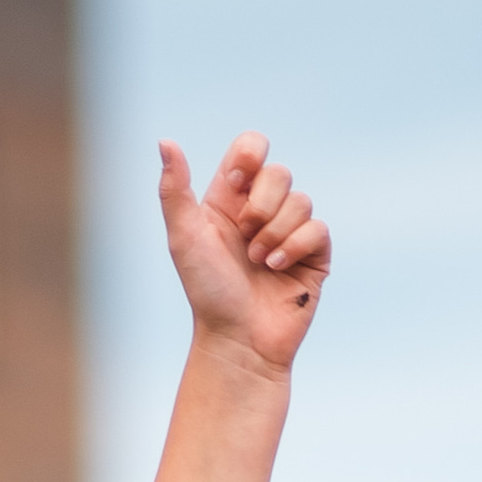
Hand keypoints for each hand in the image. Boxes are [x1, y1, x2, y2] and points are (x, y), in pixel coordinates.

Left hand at [158, 133, 328, 371]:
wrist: (238, 340)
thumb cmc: (207, 292)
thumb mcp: (183, 237)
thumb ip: (174, 189)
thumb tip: (165, 141)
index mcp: (232, 199)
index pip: (252, 148)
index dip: (249, 157)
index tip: (234, 186)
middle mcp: (262, 211)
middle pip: (280, 173)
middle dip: (262, 205)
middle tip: (245, 238)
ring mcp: (290, 233)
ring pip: (300, 200)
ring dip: (275, 233)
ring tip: (258, 263)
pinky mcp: (313, 256)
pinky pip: (317, 228)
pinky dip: (295, 247)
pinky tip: (277, 269)